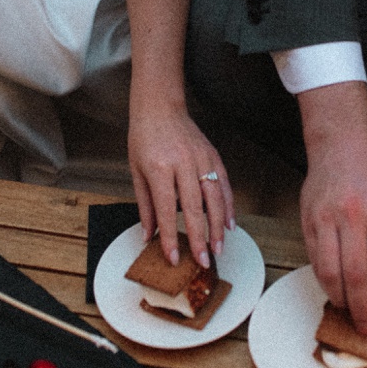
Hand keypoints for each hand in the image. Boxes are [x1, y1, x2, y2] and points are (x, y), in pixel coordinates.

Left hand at [128, 105, 233, 269]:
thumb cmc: (144, 138)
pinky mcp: (213, 155)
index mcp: (159, 168)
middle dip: (200, 238)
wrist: (159, 107)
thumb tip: (148, 235)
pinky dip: (229, 205)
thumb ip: (145, 205)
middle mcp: (183, 163)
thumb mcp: (136, 171)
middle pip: (195, 208)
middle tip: (204, 260)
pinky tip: (230, 222)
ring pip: (215, 197)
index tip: (175, 257)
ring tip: (220, 247)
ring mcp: (201, 158)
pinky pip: (223, 184)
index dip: (171, 236)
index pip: (167, 210)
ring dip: (219, 225)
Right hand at [298, 82, 366, 335]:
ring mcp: (327, 218)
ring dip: (338, 298)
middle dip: (361, 310)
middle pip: (356, 278)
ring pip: (328, 272)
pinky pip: (313, 257)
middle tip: (365, 327)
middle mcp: (354, 218)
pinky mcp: (307, 218)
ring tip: (346, 310)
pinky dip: (323, 277)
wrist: (341, 141)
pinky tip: (332, 285)